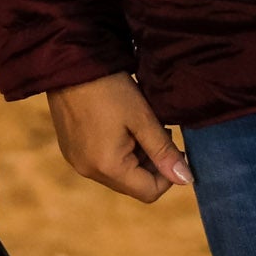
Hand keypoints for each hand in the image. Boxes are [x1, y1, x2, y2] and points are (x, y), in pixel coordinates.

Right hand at [45, 73, 191, 202]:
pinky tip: (118, 125)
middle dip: (150, 163)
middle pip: (132, 184)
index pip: (149, 192)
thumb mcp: (142, 118)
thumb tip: (186, 179)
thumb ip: (164, 152)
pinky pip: (101, 162)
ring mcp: (76, 161)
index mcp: (107, 167)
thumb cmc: (109, 88)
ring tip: (137, 126)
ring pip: (117, 173)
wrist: (70, 63)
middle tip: (157, 131)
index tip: (174, 146)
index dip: (168, 175)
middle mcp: (88, 171)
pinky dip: (116, 151)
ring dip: (134, 156)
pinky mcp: (70, 150)